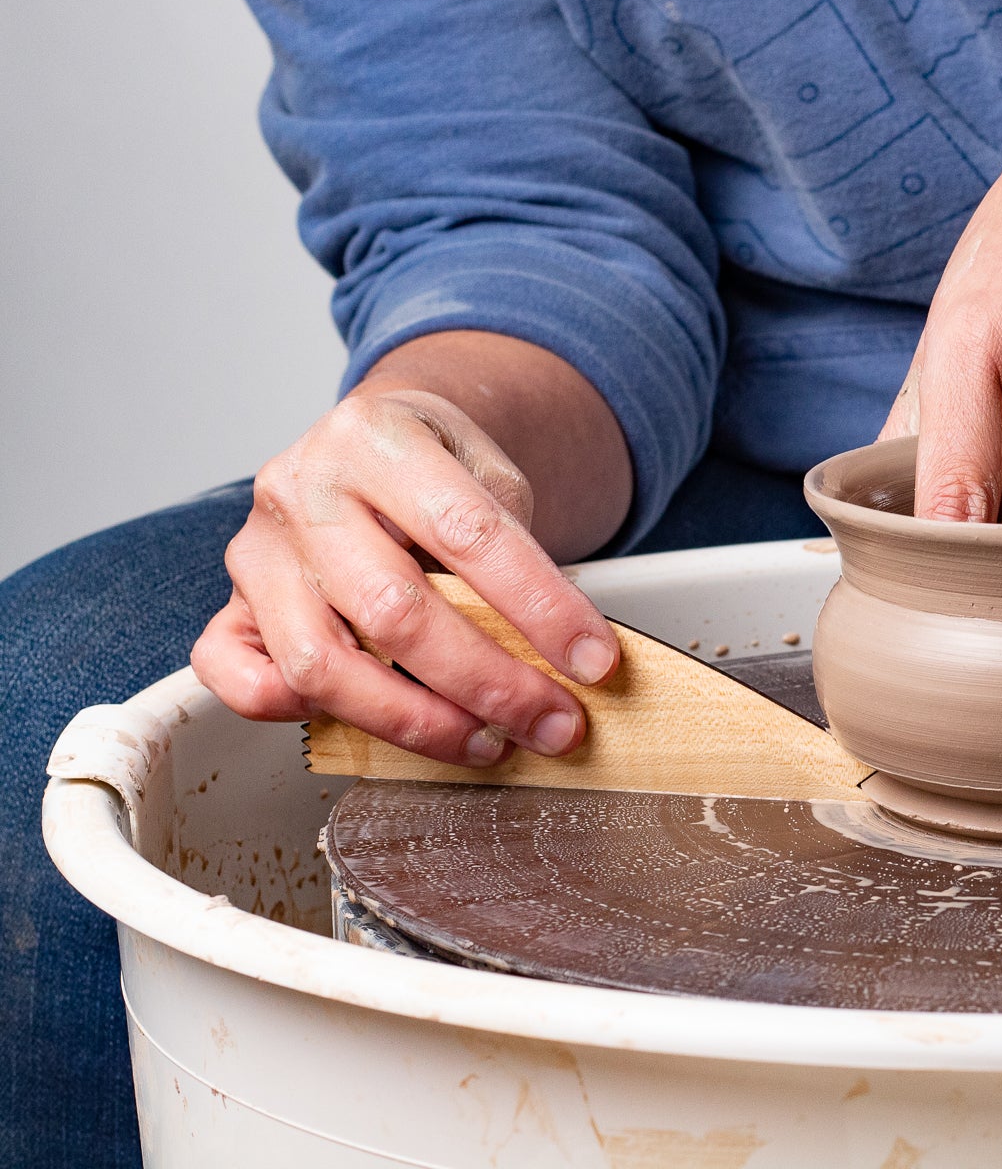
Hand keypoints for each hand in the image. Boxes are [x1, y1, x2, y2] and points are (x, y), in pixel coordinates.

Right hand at [191, 387, 619, 765]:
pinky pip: (238, 680)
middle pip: (394, 611)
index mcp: (375, 436)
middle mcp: (301, 488)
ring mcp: (257, 551)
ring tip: (489, 742)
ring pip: (322, 664)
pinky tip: (371, 726)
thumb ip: (517, 550)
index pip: (467, 533)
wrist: (373, 439)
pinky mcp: (229, 605)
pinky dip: (300, 717)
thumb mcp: (492, 471)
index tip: (595, 661)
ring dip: (417, 722)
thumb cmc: (438, 466)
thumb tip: (566, 657)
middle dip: (490, 683)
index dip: (540, 607)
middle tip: (555, 723)